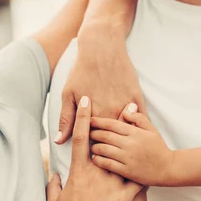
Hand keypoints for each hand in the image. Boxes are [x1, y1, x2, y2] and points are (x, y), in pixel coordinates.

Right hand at [47, 96, 141, 200]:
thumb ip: (53, 185)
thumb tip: (53, 175)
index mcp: (78, 173)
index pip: (81, 139)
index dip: (84, 118)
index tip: (87, 101)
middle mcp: (96, 175)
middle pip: (107, 143)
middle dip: (115, 123)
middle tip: (123, 104)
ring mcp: (111, 186)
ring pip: (125, 159)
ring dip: (134, 144)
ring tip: (142, 129)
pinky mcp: (124, 200)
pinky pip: (138, 183)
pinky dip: (146, 174)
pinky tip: (154, 166)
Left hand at [55, 23, 143, 143]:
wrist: (102, 47)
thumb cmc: (82, 70)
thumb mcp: (68, 94)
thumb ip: (66, 120)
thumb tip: (59, 142)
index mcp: (94, 116)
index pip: (95, 143)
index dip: (94, 150)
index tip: (93, 153)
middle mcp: (111, 114)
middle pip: (113, 140)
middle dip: (111, 147)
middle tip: (108, 151)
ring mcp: (126, 106)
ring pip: (129, 132)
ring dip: (126, 139)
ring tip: (123, 144)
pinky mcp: (137, 98)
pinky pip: (141, 120)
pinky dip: (138, 128)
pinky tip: (136, 133)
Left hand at [89, 108, 173, 185]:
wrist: (168, 168)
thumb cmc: (159, 148)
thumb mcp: (152, 130)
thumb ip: (138, 118)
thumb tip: (125, 111)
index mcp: (135, 132)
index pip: (112, 124)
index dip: (99, 121)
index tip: (90, 120)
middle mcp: (130, 144)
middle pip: (105, 136)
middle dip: (93, 133)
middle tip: (87, 132)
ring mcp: (128, 158)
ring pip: (104, 149)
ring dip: (94, 147)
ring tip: (90, 146)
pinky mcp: (127, 171)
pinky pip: (108, 164)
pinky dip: (99, 160)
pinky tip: (95, 158)